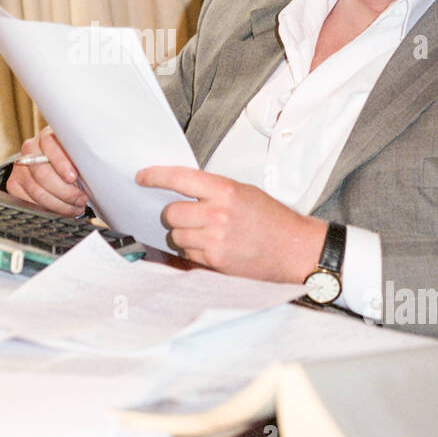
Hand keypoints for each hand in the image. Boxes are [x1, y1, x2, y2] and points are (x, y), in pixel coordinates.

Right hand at [6, 128, 87, 216]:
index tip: (73, 177)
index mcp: (48, 136)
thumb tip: (95, 172)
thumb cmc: (71, 161)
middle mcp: (30, 149)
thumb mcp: (78, 154)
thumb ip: (83, 158)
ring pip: (36, 190)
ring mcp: (20, 167)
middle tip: (80, 199)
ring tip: (75, 207)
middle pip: (42, 173)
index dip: (61, 162)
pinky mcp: (14, 184)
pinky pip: (28, 201)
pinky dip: (47, 209)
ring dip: (59, 204)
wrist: (50, 166)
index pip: (49, 144)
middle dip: (65, 191)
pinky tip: (61, 209)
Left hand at [136, 165, 327, 282]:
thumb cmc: (273, 220)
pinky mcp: (215, 260)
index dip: (155, 176)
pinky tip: (213, 248)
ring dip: (184, 235)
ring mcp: (214, 239)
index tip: (142, 177)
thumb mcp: (244, 192)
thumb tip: (181, 190)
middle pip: (171, 212)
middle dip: (175, 214)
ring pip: (176, 236)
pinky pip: (188, 254)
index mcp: (225, 190)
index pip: (179, 178)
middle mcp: (217, 213)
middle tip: (190, 216)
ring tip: (207, 234)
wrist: (295, 249)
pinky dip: (194, 251)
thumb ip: (213, 190)